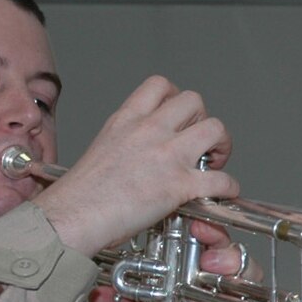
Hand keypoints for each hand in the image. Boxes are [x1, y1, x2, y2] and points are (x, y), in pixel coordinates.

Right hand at [35, 75, 236, 256]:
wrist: (73, 216)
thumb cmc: (80, 195)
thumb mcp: (101, 150)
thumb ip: (127, 144)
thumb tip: (142, 157)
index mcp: (126, 120)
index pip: (160, 85)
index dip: (177, 98)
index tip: (179, 118)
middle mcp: (149, 131)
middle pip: (195, 101)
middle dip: (203, 119)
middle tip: (199, 143)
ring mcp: (167, 156)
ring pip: (215, 128)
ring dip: (221, 145)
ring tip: (213, 163)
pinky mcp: (179, 186)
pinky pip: (221, 180)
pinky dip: (229, 187)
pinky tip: (222, 193)